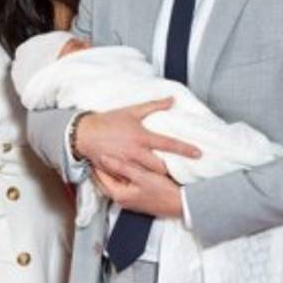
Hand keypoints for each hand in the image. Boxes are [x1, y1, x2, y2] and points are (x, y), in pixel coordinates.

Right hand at [75, 97, 200, 174]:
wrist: (85, 133)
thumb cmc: (109, 121)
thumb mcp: (132, 111)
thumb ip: (154, 106)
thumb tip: (171, 99)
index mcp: (142, 137)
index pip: (168, 144)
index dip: (185, 149)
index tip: (198, 153)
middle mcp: (136, 152)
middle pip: (160, 167)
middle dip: (170, 172)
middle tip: (180, 173)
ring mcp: (126, 164)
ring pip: (147, 176)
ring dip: (156, 179)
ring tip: (165, 180)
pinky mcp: (117, 171)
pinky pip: (131, 180)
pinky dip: (139, 182)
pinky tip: (145, 183)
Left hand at [93, 155, 182, 217]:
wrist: (180, 204)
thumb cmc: (163, 192)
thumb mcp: (141, 176)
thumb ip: (121, 167)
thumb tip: (104, 158)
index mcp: (119, 194)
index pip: (100, 176)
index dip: (97, 162)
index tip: (95, 149)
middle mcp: (121, 199)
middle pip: (105, 180)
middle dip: (102, 166)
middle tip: (99, 151)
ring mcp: (129, 199)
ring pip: (114, 181)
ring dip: (112, 169)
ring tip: (110, 155)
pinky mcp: (137, 197)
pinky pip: (123, 183)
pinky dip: (121, 174)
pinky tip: (125, 165)